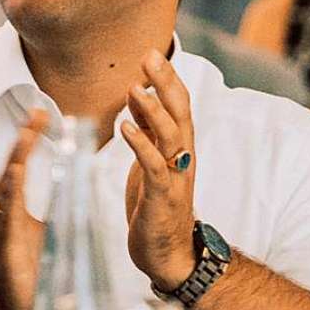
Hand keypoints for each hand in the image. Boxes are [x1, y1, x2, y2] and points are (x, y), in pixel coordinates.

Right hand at [0, 109, 48, 309]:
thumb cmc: (31, 271)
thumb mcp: (50, 231)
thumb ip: (60, 206)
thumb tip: (80, 182)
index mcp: (12, 207)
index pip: (20, 164)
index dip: (29, 138)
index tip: (42, 112)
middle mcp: (0, 215)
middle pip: (9, 168)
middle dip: (21, 141)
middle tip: (35, 113)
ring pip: (4, 191)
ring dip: (13, 164)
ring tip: (24, 139)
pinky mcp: (2, 254)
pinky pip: (4, 225)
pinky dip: (8, 204)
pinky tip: (13, 188)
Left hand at [122, 49, 197, 291]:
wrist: (170, 255)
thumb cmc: (158, 207)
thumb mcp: (151, 162)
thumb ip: (148, 131)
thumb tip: (137, 95)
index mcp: (180, 148)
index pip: (179, 105)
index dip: (168, 79)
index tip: (153, 53)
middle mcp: (183, 157)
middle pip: (180, 112)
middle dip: (165, 83)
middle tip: (150, 55)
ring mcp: (176, 176)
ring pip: (170, 135)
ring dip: (152, 109)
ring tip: (133, 88)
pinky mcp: (163, 196)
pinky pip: (154, 165)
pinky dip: (141, 144)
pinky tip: (126, 126)